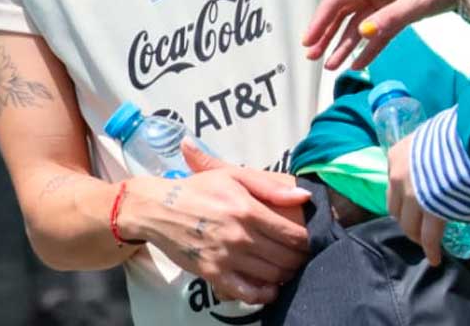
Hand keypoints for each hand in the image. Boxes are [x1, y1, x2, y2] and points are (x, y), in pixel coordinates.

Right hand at [122, 145, 310, 304]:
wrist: (159, 209)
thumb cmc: (198, 189)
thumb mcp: (233, 175)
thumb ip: (269, 185)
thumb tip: (303, 196)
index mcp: (246, 209)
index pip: (292, 234)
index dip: (308, 240)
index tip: (310, 240)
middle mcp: (239, 235)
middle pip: (285, 257)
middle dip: (300, 259)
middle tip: (302, 256)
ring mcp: (226, 257)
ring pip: (271, 275)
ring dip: (286, 275)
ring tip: (288, 268)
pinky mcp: (213, 274)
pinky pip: (247, 293)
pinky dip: (264, 294)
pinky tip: (270, 288)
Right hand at [301, 0, 457, 69]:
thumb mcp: (419, 0)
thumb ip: (390, 18)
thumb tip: (361, 33)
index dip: (320, 20)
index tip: (308, 41)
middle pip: (343, 13)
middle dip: (326, 35)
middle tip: (312, 58)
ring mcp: (387, 0)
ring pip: (358, 24)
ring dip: (344, 45)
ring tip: (330, 67)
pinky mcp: (400, 11)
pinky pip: (378, 31)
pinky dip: (368, 47)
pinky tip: (357, 64)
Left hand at [386, 138, 445, 265]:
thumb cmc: (455, 133)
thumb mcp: (431, 136)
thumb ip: (427, 152)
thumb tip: (439, 157)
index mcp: (396, 156)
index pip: (393, 185)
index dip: (403, 198)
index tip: (412, 204)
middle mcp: (398, 177)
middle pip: (396, 208)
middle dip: (406, 220)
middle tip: (417, 227)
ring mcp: (413, 196)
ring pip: (410, 225)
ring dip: (417, 236)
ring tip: (426, 244)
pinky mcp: (431, 212)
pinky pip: (429, 236)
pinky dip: (431, 249)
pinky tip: (435, 258)